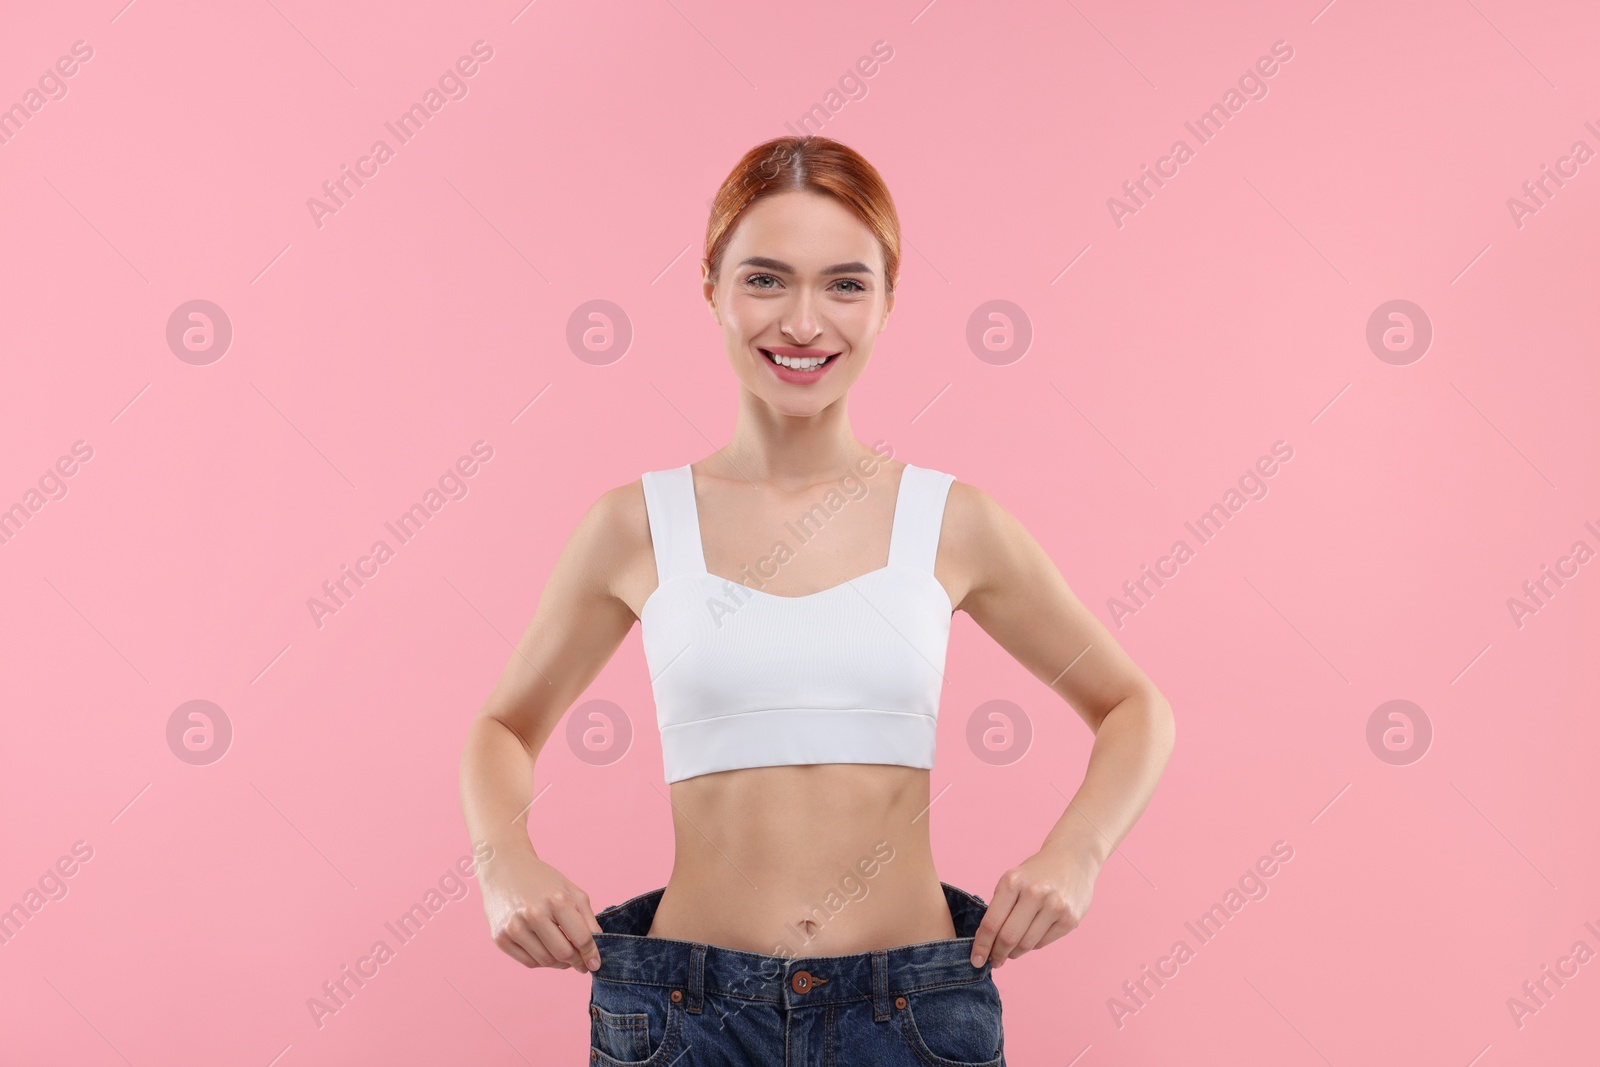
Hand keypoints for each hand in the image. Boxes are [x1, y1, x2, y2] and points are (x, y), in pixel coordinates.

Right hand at [478, 846, 603, 971]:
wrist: (505, 868)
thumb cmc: (543, 881)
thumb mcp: (571, 892)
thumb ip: (588, 920)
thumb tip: (595, 952)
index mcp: (557, 900)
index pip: (581, 939)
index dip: (591, 954)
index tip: (595, 964)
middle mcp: (534, 914)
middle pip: (563, 954)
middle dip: (576, 961)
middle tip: (580, 962)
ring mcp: (514, 927)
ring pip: (545, 961)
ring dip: (559, 963)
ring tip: (563, 955)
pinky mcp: (500, 937)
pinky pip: (528, 962)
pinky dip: (541, 961)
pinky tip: (546, 950)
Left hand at [970, 842, 1100, 967]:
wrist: (1072, 857)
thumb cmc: (1035, 873)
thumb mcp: (1012, 880)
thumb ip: (1000, 908)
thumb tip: (987, 943)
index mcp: (1013, 881)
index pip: (991, 923)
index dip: (981, 945)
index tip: (976, 960)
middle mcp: (1034, 893)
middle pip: (1008, 937)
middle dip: (997, 954)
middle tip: (993, 961)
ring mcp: (1055, 906)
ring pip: (1026, 944)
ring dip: (1014, 953)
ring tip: (1009, 953)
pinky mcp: (1070, 919)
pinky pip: (1043, 942)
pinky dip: (1032, 946)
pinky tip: (1028, 941)